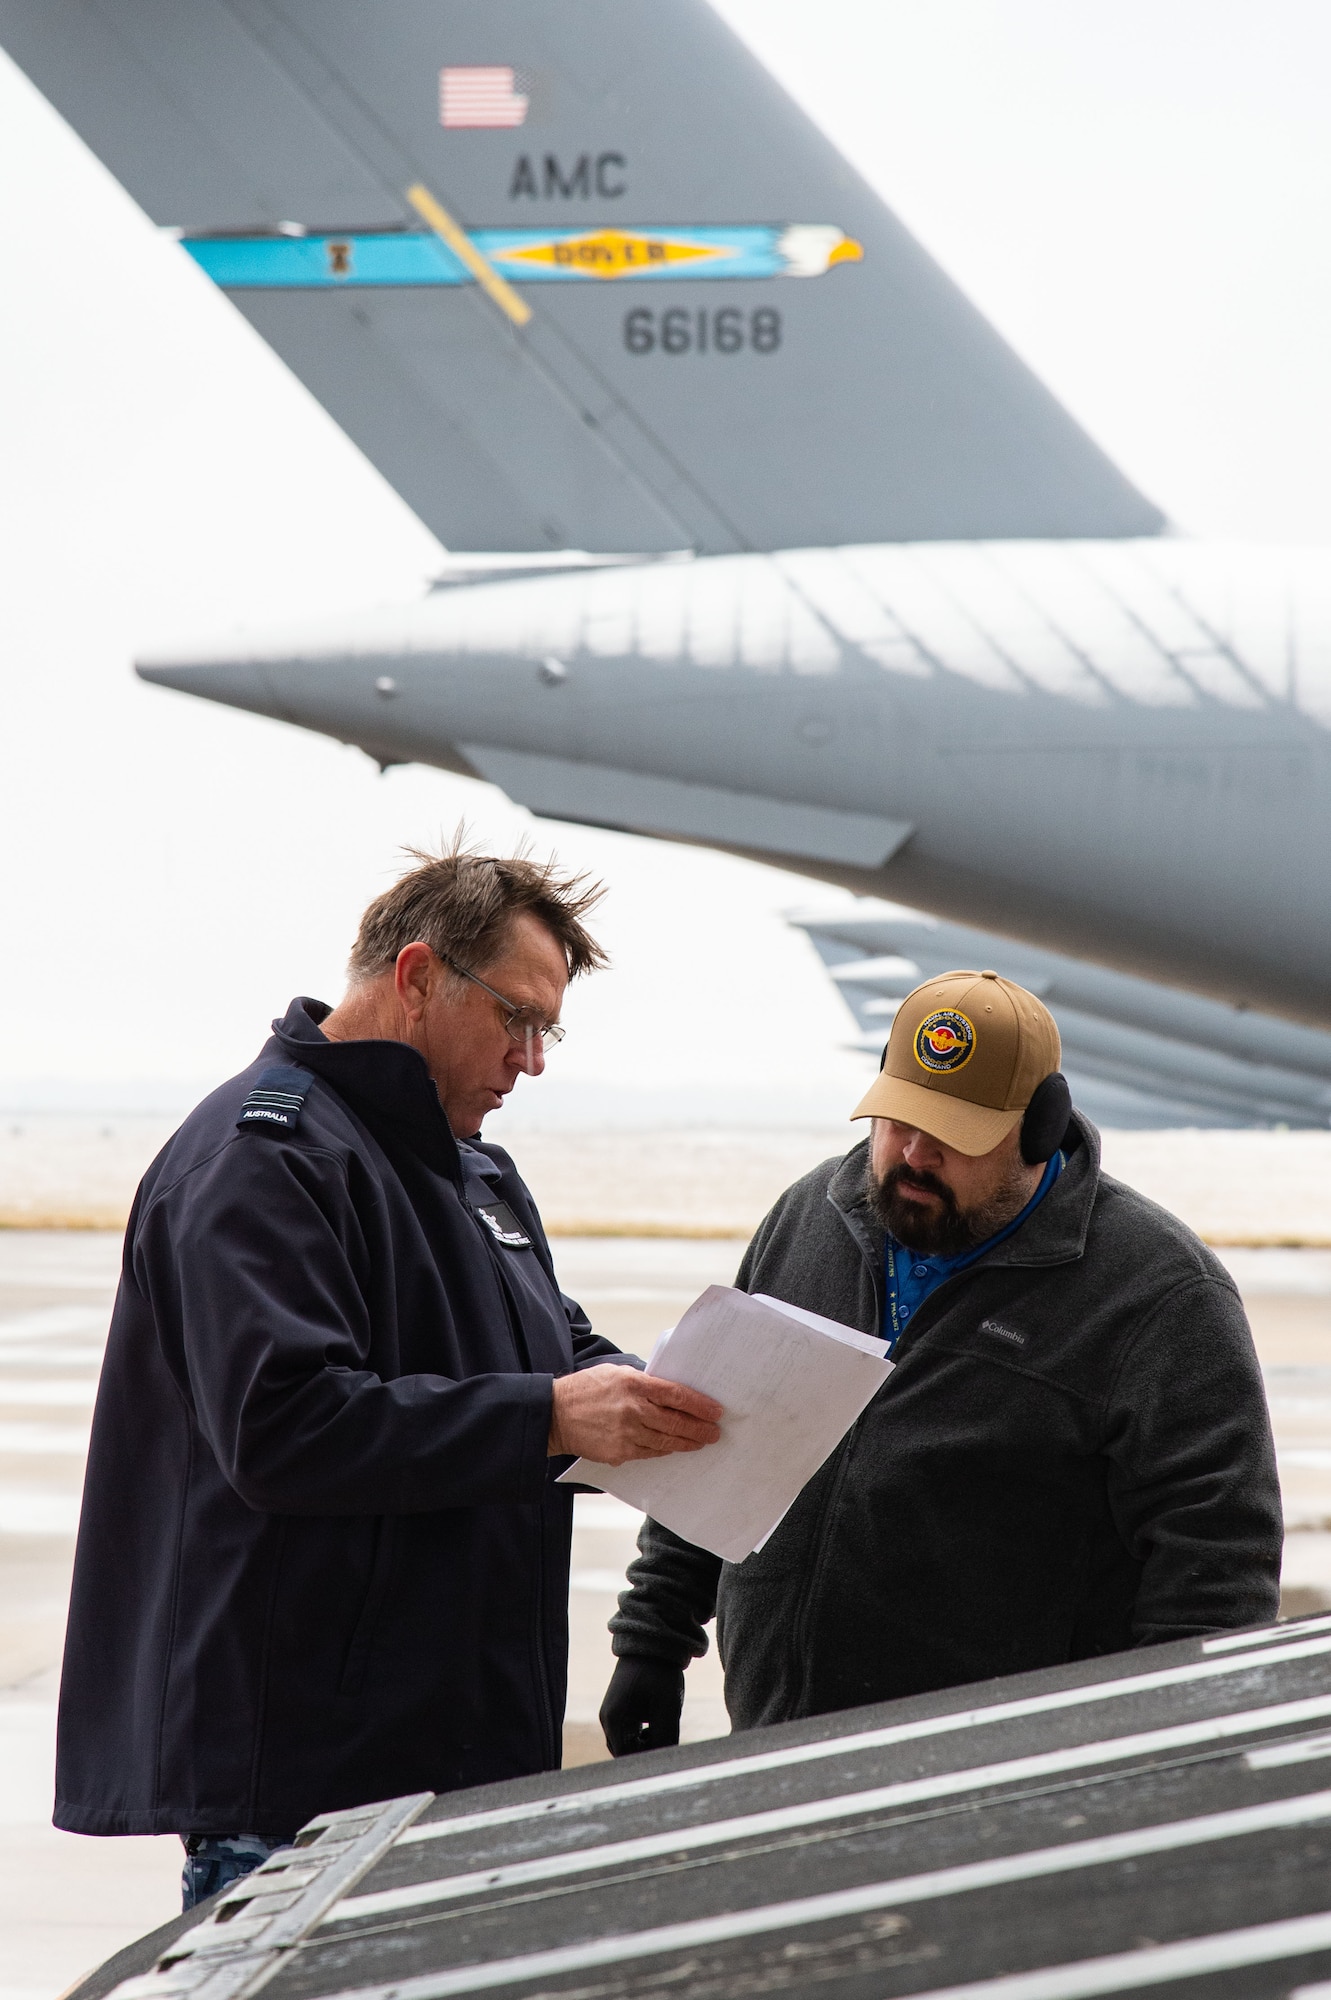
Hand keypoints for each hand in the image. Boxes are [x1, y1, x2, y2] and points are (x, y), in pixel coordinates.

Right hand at [548, 1365, 721, 1463]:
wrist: (554, 1414)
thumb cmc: (586, 1389)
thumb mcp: (615, 1372)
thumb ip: (643, 1381)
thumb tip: (670, 1391)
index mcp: (633, 1383)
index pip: (676, 1394)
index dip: (699, 1404)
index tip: (715, 1410)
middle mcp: (632, 1408)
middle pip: (676, 1421)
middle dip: (700, 1428)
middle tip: (715, 1432)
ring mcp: (626, 1433)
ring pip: (666, 1440)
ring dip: (687, 1442)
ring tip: (701, 1442)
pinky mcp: (619, 1452)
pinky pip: (650, 1452)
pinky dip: (665, 1450)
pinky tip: (675, 1448)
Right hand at [600, 1656, 684, 1755]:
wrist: (653, 1642)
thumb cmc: (660, 1674)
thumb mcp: (667, 1709)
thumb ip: (666, 1739)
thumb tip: (665, 1763)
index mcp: (613, 1720)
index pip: (627, 1757)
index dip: (646, 1761)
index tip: (666, 1756)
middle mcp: (607, 1719)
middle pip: (625, 1752)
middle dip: (646, 1752)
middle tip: (667, 1739)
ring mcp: (611, 1712)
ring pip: (627, 1742)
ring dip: (645, 1742)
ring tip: (663, 1726)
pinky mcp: (618, 1707)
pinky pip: (628, 1731)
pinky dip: (643, 1733)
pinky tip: (658, 1720)